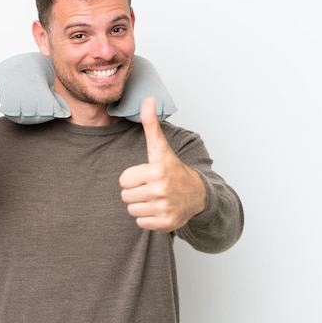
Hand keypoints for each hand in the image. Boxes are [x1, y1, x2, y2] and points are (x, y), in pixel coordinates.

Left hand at [119, 97, 205, 230]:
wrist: (198, 194)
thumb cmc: (173, 169)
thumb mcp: (160, 148)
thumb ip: (151, 124)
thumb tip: (148, 98)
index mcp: (156, 171)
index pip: (123, 180)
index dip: (132, 177)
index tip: (146, 175)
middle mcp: (161, 190)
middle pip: (125, 196)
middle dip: (135, 192)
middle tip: (151, 187)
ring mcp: (164, 208)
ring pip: (132, 210)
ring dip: (141, 205)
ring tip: (155, 197)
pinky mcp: (166, 224)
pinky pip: (140, 222)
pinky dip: (147, 218)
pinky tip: (159, 208)